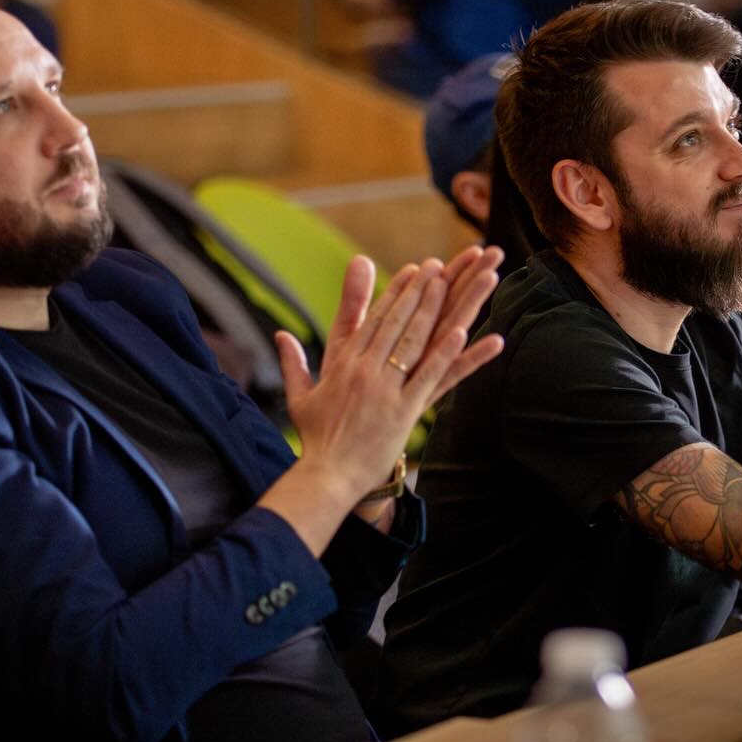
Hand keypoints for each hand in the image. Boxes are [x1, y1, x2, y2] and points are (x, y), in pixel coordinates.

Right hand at [276, 248, 503, 497]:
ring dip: (433, 310)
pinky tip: (461, 333)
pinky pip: (429, 376)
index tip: (412, 270)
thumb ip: (293, 362)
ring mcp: (384, 390)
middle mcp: (364, 370)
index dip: (395, 293)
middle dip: (418, 291)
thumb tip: (280, 334)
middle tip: (438, 266)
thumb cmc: (316, 438)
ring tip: (451, 285)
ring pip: (412, 342)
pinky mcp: (403, 412)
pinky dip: (445, 354)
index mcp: (343, 364)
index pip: (373, 320)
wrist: (327, 476)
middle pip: (396, 322)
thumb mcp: (301, 395)